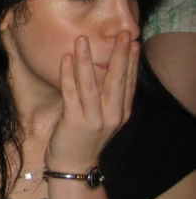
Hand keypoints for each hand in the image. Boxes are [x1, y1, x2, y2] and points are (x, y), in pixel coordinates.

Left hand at [45, 31, 138, 172]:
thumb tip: (104, 69)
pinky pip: (71, 94)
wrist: (73, 165)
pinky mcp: (75, 122)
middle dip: (119, 55)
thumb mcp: (102, 116)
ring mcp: (94, 119)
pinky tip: (66, 58)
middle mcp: (112, 115)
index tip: (132, 41)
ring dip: (86, 60)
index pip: (129, 82)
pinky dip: (68, 75)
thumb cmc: (84, 136)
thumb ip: (106, 96)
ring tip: (83, 39)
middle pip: (117, 80)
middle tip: (121, 33)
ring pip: (91, 84)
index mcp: (121, 112)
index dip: (131, 61)